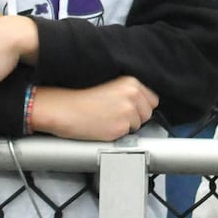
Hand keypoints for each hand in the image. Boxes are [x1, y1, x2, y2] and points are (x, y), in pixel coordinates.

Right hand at [31, 77, 159, 140]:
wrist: (65, 109)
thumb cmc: (82, 98)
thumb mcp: (112, 87)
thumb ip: (131, 93)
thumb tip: (145, 105)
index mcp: (131, 82)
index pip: (152, 99)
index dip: (141, 106)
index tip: (131, 108)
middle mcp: (133, 95)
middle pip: (148, 113)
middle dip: (136, 117)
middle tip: (116, 115)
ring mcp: (128, 112)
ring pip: (138, 125)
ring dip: (126, 126)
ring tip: (108, 119)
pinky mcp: (121, 127)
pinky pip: (127, 135)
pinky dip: (117, 134)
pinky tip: (104, 126)